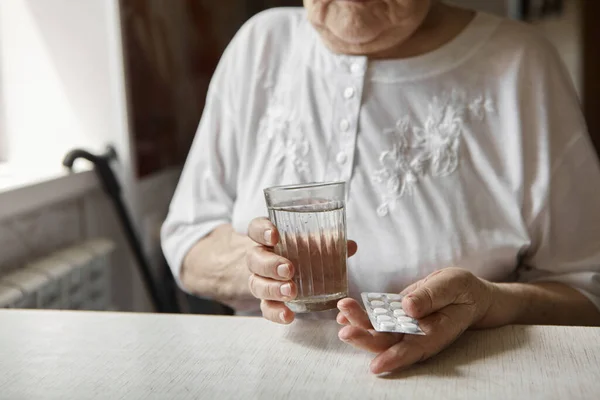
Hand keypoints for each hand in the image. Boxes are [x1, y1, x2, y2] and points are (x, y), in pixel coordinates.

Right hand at [246, 217, 357, 323]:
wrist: (283, 269)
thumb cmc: (300, 249)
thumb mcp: (312, 241)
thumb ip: (328, 242)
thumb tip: (350, 246)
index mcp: (267, 237)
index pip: (256, 228)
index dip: (261, 231)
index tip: (274, 235)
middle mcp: (259, 257)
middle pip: (255, 259)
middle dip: (270, 265)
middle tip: (289, 269)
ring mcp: (260, 280)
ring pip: (257, 284)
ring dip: (273, 289)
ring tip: (291, 293)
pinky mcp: (266, 300)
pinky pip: (265, 307)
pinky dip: (276, 312)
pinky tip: (288, 315)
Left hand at [337, 267, 495, 373]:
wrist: (465, 292)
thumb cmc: (464, 291)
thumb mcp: (452, 287)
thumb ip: (431, 297)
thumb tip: (408, 307)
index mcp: (434, 333)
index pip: (413, 350)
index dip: (394, 359)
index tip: (375, 366)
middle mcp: (415, 335)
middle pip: (388, 343)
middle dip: (365, 338)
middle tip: (346, 331)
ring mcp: (404, 326)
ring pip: (378, 331)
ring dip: (358, 323)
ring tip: (342, 310)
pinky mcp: (396, 314)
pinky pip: (376, 318)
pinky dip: (360, 315)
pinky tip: (343, 311)